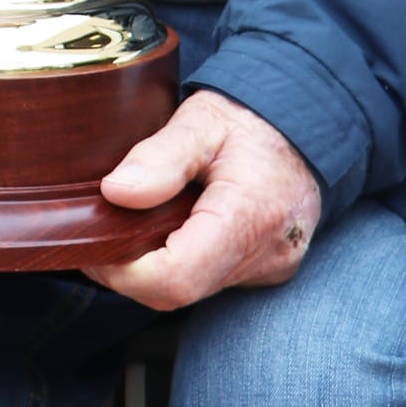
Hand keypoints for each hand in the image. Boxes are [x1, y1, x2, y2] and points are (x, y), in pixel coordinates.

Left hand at [87, 89, 322, 311]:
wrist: (311, 119)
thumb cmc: (254, 116)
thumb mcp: (202, 119)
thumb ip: (160, 156)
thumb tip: (116, 193)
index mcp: (250, 216)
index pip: (175, 278)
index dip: (122, 271)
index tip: (94, 243)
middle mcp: (266, 254)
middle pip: (178, 290)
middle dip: (131, 268)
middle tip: (105, 228)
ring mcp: (270, 267)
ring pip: (193, 288)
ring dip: (156, 263)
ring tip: (140, 218)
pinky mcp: (267, 268)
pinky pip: (212, 277)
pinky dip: (183, 257)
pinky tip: (175, 224)